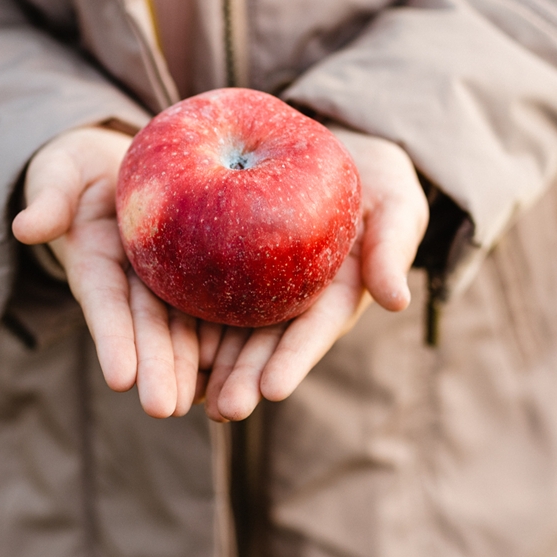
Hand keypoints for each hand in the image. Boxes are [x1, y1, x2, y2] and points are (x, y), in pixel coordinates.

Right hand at [12, 126, 199, 418]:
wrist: (118, 165)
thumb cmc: (79, 169)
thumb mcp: (59, 174)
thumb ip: (48, 199)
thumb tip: (23, 227)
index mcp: (95, 265)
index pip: (104, 306)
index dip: (112, 340)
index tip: (119, 377)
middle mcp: (132, 285)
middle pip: (147, 330)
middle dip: (157, 370)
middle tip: (165, 409)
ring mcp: (166, 283)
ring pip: (184, 329)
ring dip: (194, 370)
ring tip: (208, 406)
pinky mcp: (197, 275)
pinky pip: (216, 305)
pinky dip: (228, 339)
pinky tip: (248, 369)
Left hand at [198, 127, 428, 421]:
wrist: (336, 146)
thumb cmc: (375, 178)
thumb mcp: (396, 202)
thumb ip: (393, 245)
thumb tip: (397, 302)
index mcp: (336, 294)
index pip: (313, 331)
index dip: (294, 360)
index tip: (273, 389)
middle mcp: (295, 298)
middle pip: (267, 343)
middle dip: (246, 378)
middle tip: (223, 409)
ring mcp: (260, 283)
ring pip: (231, 328)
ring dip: (212, 364)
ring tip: (188, 398)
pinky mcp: (228, 260)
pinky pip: (203, 290)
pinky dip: (184, 318)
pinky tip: (158, 345)